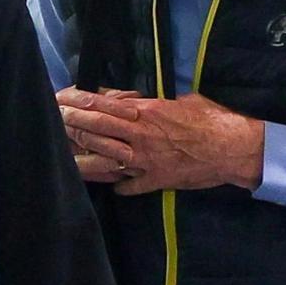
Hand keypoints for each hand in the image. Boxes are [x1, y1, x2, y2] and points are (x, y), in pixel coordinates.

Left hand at [58, 90, 263, 195]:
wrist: (234, 148)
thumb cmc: (211, 117)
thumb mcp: (179, 100)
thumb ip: (150, 102)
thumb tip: (129, 100)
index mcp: (145, 112)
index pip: (101, 104)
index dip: (77, 101)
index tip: (59, 98)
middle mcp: (139, 136)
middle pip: (95, 128)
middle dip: (70, 124)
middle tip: (51, 120)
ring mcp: (145, 161)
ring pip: (103, 160)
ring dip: (81, 157)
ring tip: (62, 155)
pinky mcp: (155, 180)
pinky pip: (128, 186)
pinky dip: (117, 185)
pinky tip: (109, 186)